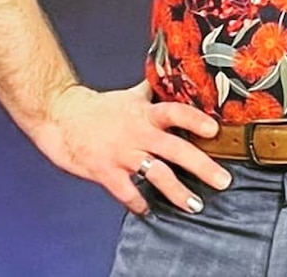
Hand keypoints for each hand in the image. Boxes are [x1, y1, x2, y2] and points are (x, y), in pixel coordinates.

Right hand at [33, 80, 231, 214]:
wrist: (63, 117)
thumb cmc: (100, 107)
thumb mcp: (130, 95)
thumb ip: (153, 92)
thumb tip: (174, 77)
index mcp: (145, 113)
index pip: (175, 112)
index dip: (195, 120)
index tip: (215, 130)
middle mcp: (138, 133)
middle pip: (175, 148)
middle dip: (201, 166)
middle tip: (223, 180)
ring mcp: (122, 154)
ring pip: (156, 175)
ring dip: (177, 192)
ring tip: (195, 205)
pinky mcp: (106, 172)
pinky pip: (127, 192)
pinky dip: (139, 203)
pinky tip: (148, 209)